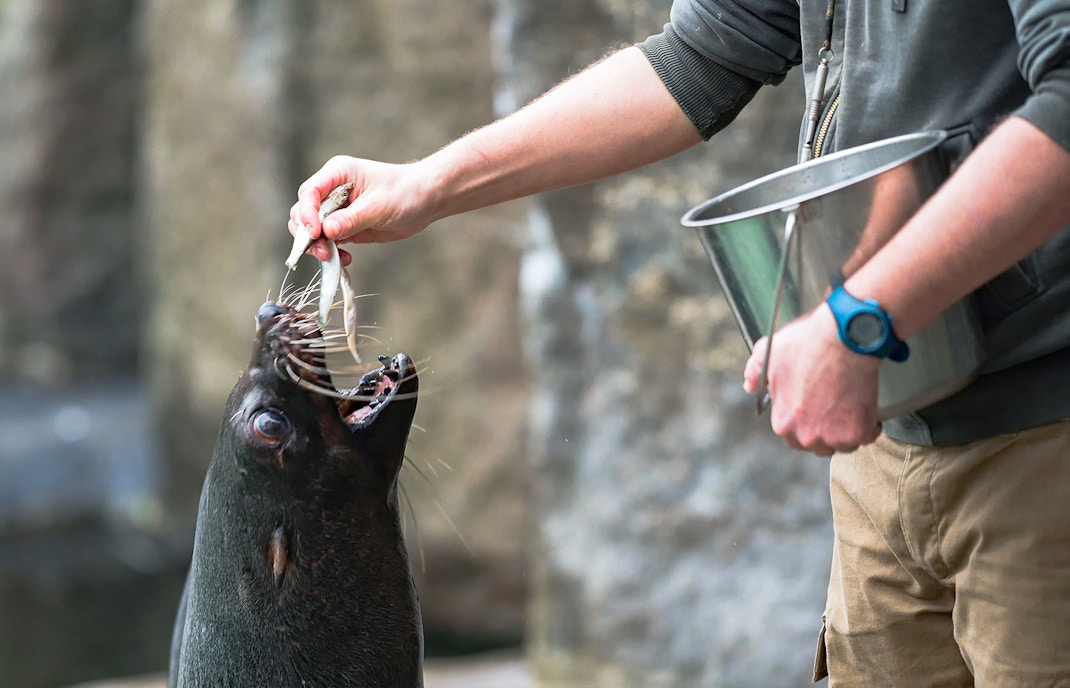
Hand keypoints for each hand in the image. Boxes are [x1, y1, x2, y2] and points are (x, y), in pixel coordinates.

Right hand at [288, 156, 438, 261]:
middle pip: (303, 212)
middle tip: (323, 252)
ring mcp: (336, 210)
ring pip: (311, 230)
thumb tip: (326, 231)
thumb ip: (351, 219)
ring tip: (332, 257)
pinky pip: (328, 241)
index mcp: (337, 174)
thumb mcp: (378, 206)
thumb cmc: (405, 192)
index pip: (309, 193)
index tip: (315, 233)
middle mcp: (331, 190)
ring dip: (317, 246)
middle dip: (308, 234)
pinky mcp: (344, 226)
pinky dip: (331, 252)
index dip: (307, 214)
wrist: (425, 201)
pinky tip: (345, 258)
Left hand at [743, 305, 882, 455]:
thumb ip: (754, 373)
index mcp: (783, 423)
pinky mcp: (859, 431)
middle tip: (831, 409)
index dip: (803, 423)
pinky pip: (867, 436)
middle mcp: (807, 436)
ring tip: (848, 407)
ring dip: (846, 430)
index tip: (813, 410)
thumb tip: (750, 386)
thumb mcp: (768, 353)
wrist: (844, 338)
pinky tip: (864, 408)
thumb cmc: (807, 344)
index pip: (792, 437)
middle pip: (817, 444)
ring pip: (842, 443)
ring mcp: (835, 436)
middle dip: (824, 430)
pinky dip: (869, 424)